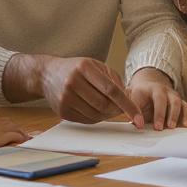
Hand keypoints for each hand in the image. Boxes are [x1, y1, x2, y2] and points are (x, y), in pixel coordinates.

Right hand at [4, 54, 143, 127]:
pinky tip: (97, 110)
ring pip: (96, 115)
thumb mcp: (96, 65)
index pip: (111, 89)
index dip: (128, 104)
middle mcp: (73, 82)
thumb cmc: (76, 69)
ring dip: (108, 115)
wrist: (47, 74)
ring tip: (110, 108)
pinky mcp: (62, 111)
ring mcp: (66, 98)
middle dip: (118, 110)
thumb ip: (114, 79)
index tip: (138, 117)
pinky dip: (97, 118)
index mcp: (85, 67)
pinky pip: (86, 120)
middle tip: (124, 110)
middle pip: (104, 105)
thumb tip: (129, 98)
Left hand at [127, 68, 186, 129]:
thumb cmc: (141, 96)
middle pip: (165, 100)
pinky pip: (186, 107)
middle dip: (161, 114)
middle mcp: (164, 90)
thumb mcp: (134, 99)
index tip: (146, 125)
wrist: (149, 87)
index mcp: (151, 89)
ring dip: (175, 115)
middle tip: (159, 128)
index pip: (151, 99)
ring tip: (172, 127)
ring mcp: (173, 95)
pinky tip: (186, 125)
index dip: (150, 112)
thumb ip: (133, 110)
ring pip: (177, 102)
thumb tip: (135, 123)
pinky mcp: (180, 102)